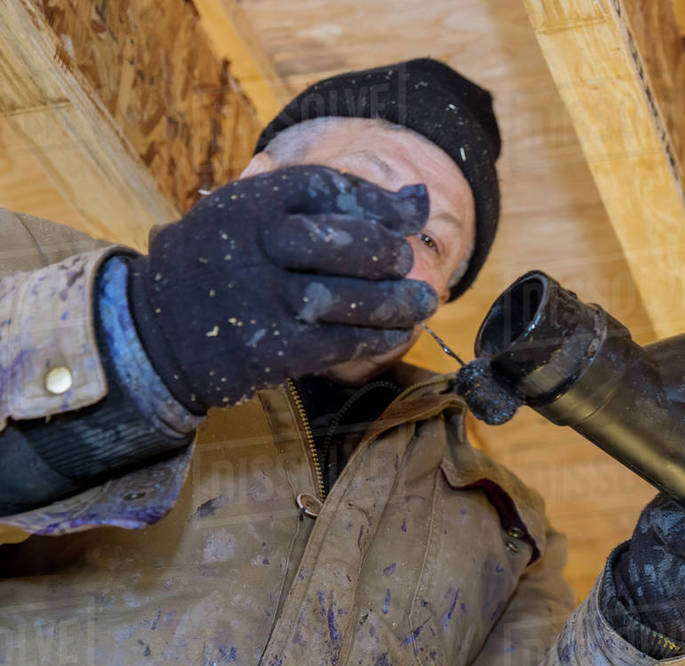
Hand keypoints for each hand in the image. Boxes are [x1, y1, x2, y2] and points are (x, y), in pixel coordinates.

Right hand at [126, 165, 437, 411]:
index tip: (411, 213)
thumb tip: (419, 197)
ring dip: (398, 302)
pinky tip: (396, 332)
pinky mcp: (269, 350)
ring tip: (422, 303)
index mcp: (248, 202)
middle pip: (346, 241)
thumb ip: (328, 203)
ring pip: (349, 296)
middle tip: (406, 264)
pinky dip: (378, 337)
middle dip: (389, 253)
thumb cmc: (222, 265)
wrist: (153, 332)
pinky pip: (340, 341)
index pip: (327, 187)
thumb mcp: (252, 214)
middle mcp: (255, 246)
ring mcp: (261, 299)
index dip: (379, 201)